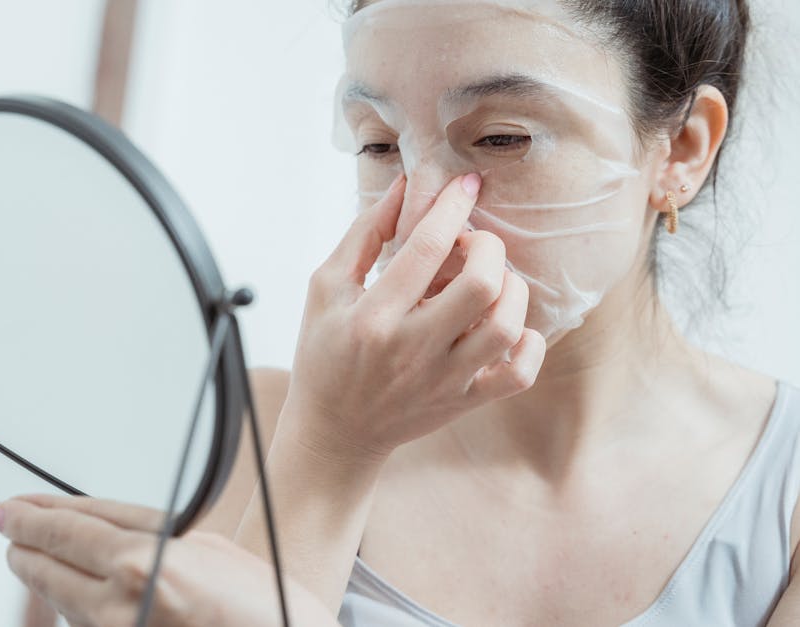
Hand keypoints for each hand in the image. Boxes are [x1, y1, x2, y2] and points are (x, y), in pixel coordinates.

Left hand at [0, 494, 338, 626]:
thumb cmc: (263, 602)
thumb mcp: (203, 544)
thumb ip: (141, 530)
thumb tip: (92, 520)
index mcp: (140, 564)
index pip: (63, 530)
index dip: (30, 516)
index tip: (8, 508)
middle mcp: (118, 606)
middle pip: (45, 566)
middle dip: (23, 544)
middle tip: (7, 525)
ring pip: (57, 600)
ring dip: (43, 572)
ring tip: (32, 552)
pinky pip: (82, 623)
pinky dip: (69, 601)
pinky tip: (72, 587)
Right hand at [285, 172, 545, 460]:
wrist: (334, 432)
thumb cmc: (325, 353)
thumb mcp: (326, 288)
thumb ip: (364, 234)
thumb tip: (405, 187)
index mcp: (373, 317)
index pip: (427, 247)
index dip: (452, 205)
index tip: (465, 184)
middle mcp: (412, 350)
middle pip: (482, 285)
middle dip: (488, 247)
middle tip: (471, 245)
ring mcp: (444, 380)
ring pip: (506, 327)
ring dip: (511, 290)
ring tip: (490, 282)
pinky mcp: (464, 402)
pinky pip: (519, 375)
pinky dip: (528, 344)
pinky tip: (508, 327)